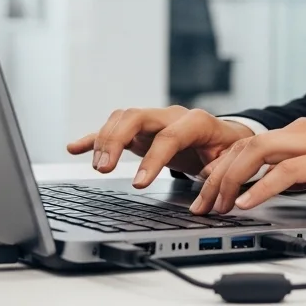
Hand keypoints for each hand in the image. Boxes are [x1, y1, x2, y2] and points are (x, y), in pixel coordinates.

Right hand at [66, 106, 254, 188]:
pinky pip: (113, 129)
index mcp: (195, 122)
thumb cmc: (227, 149)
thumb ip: (219, 172)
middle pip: (135, 116)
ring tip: (99, 167)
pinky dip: (93, 138)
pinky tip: (74, 148)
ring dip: (105, 140)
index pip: (169, 136)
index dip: (153, 160)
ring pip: (121, 118)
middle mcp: (170, 115)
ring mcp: (152, 120)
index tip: (139, 184)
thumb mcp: (230, 161)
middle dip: (116, 141)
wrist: (226, 136)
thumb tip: (207, 189)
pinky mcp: (140, 130)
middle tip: (105, 169)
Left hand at [190, 117, 305, 214]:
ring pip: (257, 153)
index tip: (206, 194)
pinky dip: (260, 188)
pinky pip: (286, 172)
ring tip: (217, 207)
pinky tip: (247, 205)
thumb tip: (273, 191)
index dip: (221, 169)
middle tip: (201, 205)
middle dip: (216, 176)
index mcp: (303, 132)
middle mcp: (305, 130)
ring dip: (230, 181)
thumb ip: (301, 176)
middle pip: (244, 146)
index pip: (249, 145)